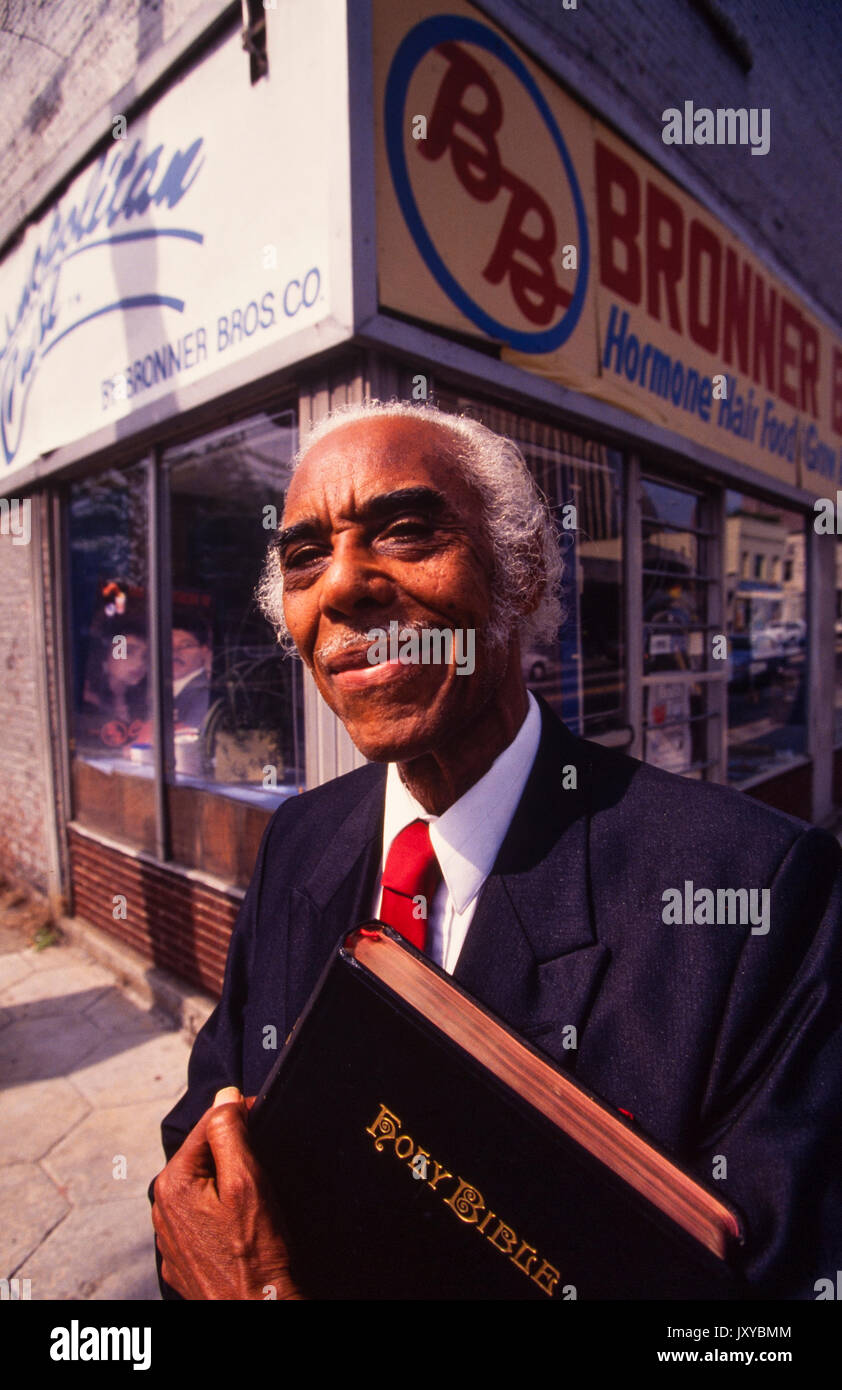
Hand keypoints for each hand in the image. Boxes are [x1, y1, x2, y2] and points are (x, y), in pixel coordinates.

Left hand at [152, 1086, 304, 1299]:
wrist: (257, 1313)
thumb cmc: (254, 1256)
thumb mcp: (247, 1183)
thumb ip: (229, 1133)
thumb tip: (223, 1097)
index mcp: (172, 1184)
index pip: (206, 1126)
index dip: (238, 1116)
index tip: (262, 1116)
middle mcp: (162, 1209)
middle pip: (203, 1156)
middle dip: (233, 1154)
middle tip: (263, 1169)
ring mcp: (170, 1237)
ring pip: (203, 1187)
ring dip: (226, 1184)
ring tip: (255, 1202)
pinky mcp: (182, 1258)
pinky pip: (202, 1218)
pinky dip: (221, 1213)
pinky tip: (242, 1227)